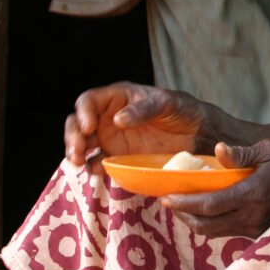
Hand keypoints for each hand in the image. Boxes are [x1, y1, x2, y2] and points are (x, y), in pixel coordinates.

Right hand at [65, 82, 208, 166]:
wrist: (197, 134)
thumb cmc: (182, 110)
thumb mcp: (167, 103)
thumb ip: (144, 109)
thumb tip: (117, 120)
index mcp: (117, 97)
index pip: (89, 101)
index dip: (83, 113)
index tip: (89, 127)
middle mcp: (108, 117)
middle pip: (78, 124)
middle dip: (72, 136)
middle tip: (78, 150)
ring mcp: (111, 138)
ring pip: (83, 144)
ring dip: (76, 152)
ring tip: (79, 162)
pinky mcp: (118, 157)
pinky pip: (98, 162)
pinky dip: (93, 167)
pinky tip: (97, 171)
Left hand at [165, 137, 269, 238]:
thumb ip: (242, 153)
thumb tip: (218, 150)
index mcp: (253, 194)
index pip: (209, 204)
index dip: (184, 203)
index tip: (166, 196)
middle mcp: (252, 217)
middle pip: (206, 225)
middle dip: (183, 215)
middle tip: (167, 201)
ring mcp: (255, 228)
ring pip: (215, 232)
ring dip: (194, 221)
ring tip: (181, 205)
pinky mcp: (258, 232)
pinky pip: (227, 231)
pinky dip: (210, 223)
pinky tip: (204, 209)